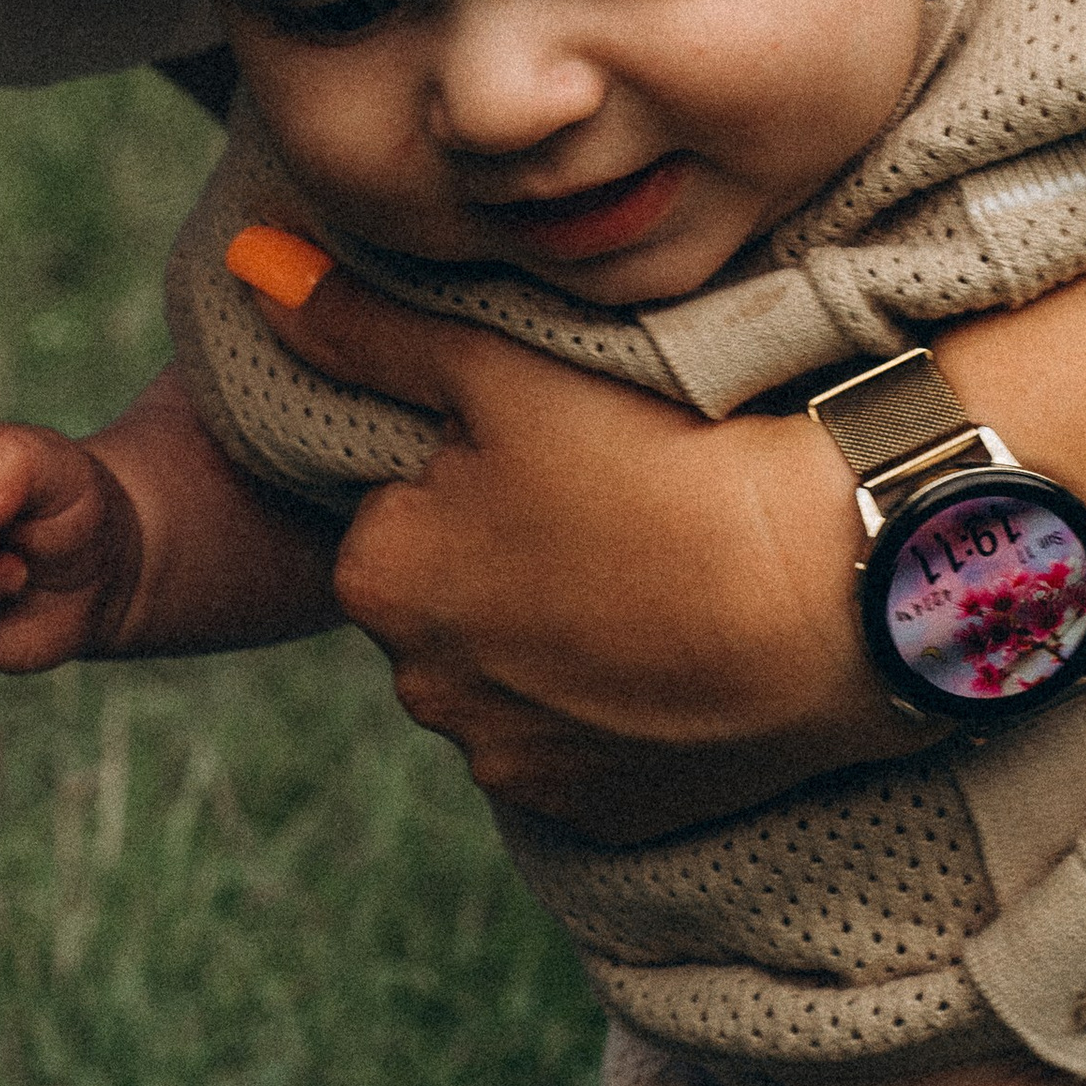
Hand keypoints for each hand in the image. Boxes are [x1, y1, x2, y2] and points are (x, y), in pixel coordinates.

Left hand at [240, 261, 913, 838]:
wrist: (830, 598)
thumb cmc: (659, 465)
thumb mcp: (501, 370)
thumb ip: (370, 330)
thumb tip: (255, 268)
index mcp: (378, 577)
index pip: (401, 510)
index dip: (480, 472)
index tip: (564, 454)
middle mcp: (420, 689)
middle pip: (452, 600)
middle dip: (509, 561)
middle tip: (620, 509)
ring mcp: (510, 766)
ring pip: (516, 678)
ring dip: (562, 639)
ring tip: (659, 578)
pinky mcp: (595, 817)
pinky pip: (584, 752)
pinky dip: (619, 712)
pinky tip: (680, 657)